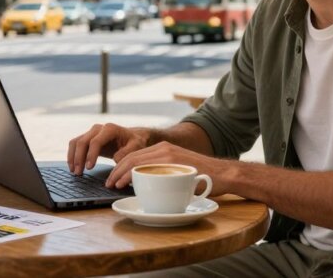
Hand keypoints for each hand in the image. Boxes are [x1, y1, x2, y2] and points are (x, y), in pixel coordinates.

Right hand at [67, 123, 149, 175]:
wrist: (131, 137)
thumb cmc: (134, 142)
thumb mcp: (136, 147)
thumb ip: (127, 152)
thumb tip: (116, 159)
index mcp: (110, 129)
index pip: (96, 141)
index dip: (91, 155)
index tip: (89, 168)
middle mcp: (98, 128)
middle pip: (83, 141)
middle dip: (79, 158)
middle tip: (79, 173)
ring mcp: (91, 132)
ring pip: (76, 142)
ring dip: (73, 157)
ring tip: (74, 171)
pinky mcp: (87, 138)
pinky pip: (75, 145)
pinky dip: (72, 155)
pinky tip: (73, 166)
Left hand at [105, 141, 232, 194]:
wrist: (225, 175)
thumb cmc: (203, 178)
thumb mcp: (179, 173)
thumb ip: (163, 174)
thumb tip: (145, 185)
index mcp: (163, 149)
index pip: (135, 155)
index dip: (120, 167)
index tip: (113, 178)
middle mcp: (164, 148)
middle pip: (132, 157)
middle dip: (116, 170)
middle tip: (108, 182)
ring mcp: (168, 154)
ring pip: (136, 161)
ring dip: (120, 173)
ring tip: (112, 184)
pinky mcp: (173, 162)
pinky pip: (147, 168)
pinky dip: (132, 175)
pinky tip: (125, 183)